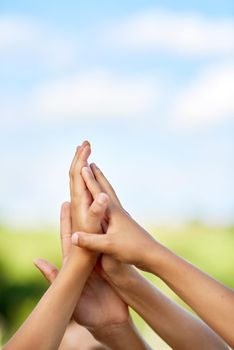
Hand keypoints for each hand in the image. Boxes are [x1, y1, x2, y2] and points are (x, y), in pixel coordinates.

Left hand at [34, 201, 128, 329]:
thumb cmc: (87, 310)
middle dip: (84, 210)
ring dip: (101, 214)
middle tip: (85, 192)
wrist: (109, 319)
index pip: (68, 234)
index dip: (65, 218)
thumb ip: (53, 275)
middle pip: (85, 227)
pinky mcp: (114, 262)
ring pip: (101, 231)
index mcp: (74, 261)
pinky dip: (114, 228)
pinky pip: (113, 241)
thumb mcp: (66, 291)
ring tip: (103, 197)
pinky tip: (117, 217)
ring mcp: (101, 257)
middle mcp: (87, 256)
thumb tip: (36, 261)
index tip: (65, 201)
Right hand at [71, 163, 159, 270]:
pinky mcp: (123, 224)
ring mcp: (121, 217)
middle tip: (91, 163)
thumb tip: (72, 237)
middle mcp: (118, 211)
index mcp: (113, 212)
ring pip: (110, 196)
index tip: (82, 166)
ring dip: (102, 185)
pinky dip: (106, 199)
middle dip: (97, 176)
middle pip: (106, 189)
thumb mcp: (109, 246)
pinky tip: (106, 204)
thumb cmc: (133, 249)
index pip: (97, 193)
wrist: (152, 256)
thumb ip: (91, 241)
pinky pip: (111, 207)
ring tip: (98, 178)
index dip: (88, 180)